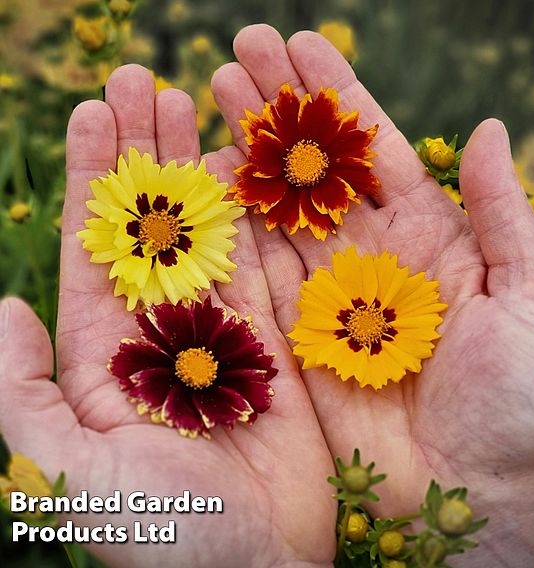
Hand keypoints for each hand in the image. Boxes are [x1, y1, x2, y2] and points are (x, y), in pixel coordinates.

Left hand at [0, 65, 335, 567]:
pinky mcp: (275, 347)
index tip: (96, 110)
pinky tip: (245, 172)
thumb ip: (18, 391)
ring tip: (194, 103)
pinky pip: (263, 270)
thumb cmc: (162, 534)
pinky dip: (253, 220)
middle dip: (144, 154)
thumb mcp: (64, 469)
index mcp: (105, 355)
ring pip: (207, 236)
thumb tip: (2, 308)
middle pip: (150, 225)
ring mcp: (223, 337)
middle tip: (146, 80)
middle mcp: (162, 335)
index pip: (95, 246)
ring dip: (197, 172)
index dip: (94, 178)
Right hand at [212, 25, 533, 565]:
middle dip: (276, 110)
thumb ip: (500, 212)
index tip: (300, 45)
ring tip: (208, 99)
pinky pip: (259, 273)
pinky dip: (232, 227)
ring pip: (276, 210)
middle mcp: (368, 256)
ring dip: (245, 156)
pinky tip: (207, 179)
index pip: (370, 150)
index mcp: (427, 235)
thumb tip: (487, 127)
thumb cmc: (521, 397)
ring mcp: (326, 295)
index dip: (336, 96)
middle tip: (236, 55)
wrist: (479, 488)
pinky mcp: (296, 337)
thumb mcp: (531, 292)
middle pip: (312, 170)